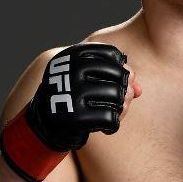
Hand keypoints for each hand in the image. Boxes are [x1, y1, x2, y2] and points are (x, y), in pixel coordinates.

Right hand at [1, 42, 134, 181]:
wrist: (43, 125)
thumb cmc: (74, 97)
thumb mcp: (89, 81)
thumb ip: (117, 79)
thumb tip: (138, 89)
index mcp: (71, 56)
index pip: (112, 54)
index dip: (121, 68)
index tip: (115, 80)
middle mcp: (69, 71)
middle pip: (119, 75)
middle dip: (124, 90)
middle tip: (118, 101)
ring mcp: (71, 93)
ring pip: (117, 96)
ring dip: (120, 108)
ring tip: (110, 113)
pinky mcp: (74, 117)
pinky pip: (111, 117)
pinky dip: (113, 124)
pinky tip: (106, 127)